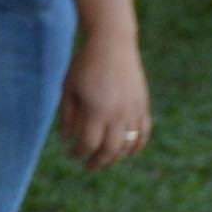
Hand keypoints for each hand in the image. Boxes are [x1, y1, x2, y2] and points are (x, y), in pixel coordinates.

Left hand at [58, 36, 150, 168]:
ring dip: (116, 156)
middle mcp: (118, 114)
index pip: (88, 143)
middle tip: (87, 166)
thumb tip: (68, 139)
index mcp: (96, 110)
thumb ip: (68, 115)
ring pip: (128, 145)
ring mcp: (134, 111)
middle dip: (98, 162)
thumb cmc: (85, 66)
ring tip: (104, 159)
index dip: (78, 152)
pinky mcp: (143, 106)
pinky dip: (137, 145)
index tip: (70, 153)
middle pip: (110, 150)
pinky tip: (128, 152)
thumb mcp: (69, 89)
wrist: (112, 45)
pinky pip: (144, 133)